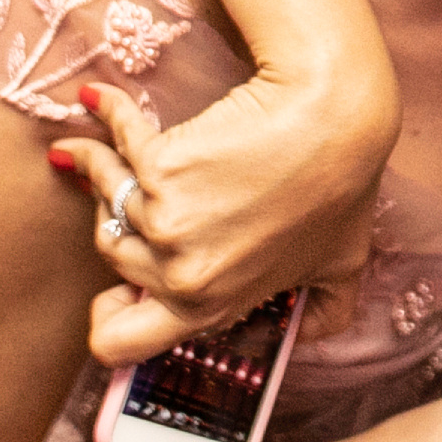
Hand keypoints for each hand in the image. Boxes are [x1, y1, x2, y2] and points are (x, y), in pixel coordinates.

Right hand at [49, 70, 392, 368]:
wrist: (335, 113)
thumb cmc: (343, 182)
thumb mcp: (341, 263)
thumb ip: (322, 312)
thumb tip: (302, 335)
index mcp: (214, 305)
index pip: (121, 342)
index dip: (107, 317)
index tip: (113, 290)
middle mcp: (183, 276)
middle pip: (111, 257)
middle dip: (116, 224)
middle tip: (126, 191)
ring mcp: (166, 225)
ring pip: (108, 198)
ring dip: (104, 166)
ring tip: (100, 144)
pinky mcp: (158, 170)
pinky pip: (117, 142)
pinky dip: (108, 113)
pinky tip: (98, 98)